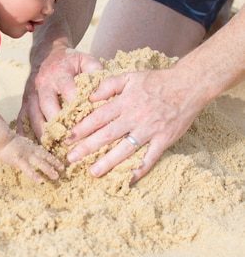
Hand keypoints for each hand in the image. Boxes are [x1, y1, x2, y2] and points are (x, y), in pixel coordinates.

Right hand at [0, 134, 63, 182]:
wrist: (0, 138)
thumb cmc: (5, 140)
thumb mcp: (18, 142)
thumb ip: (23, 147)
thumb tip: (24, 151)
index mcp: (30, 146)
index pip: (44, 152)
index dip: (52, 158)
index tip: (59, 163)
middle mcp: (31, 150)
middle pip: (46, 157)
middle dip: (55, 163)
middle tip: (62, 169)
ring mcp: (26, 155)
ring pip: (41, 163)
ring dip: (49, 170)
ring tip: (56, 177)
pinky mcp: (20, 160)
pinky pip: (29, 169)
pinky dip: (35, 175)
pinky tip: (40, 181)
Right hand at [17, 46, 101, 138]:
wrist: (46, 53)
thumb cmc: (69, 60)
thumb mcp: (85, 59)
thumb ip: (95, 71)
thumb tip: (103, 91)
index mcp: (59, 74)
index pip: (69, 93)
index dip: (78, 109)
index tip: (87, 125)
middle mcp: (42, 84)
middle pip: (47, 107)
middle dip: (57, 125)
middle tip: (68, 142)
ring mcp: (31, 94)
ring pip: (33, 116)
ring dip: (42, 133)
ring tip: (51, 149)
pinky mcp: (25, 101)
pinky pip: (22, 118)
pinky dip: (25, 132)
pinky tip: (32, 145)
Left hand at [65, 67, 203, 181]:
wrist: (189, 85)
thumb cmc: (156, 80)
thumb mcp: (130, 76)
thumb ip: (108, 85)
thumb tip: (90, 97)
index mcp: (125, 102)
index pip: (98, 117)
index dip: (81, 128)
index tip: (67, 138)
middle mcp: (135, 117)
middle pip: (107, 135)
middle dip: (87, 147)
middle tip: (70, 159)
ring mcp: (150, 130)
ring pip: (125, 149)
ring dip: (108, 162)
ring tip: (92, 172)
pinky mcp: (164, 140)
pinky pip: (150, 158)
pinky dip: (139, 169)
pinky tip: (126, 179)